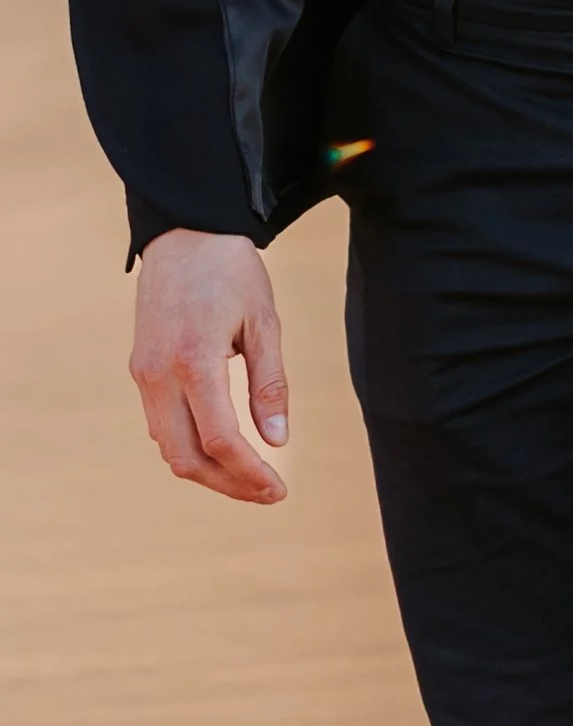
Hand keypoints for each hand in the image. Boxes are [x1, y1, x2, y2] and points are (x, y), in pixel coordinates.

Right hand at [131, 231, 290, 500]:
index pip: (221, 440)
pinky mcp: (140, 369)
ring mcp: (143, 373)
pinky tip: (222, 448)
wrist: (184, 232)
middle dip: (227, 485)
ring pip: (168, 446)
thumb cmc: (232, 271)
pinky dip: (189, 446)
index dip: (250, 474)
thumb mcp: (264, 322)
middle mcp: (159, 374)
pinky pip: (160, 424)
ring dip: (207, 470)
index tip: (280, 490)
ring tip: (249, 478)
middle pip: (186, 457)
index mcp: (194, 361)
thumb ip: (270, 383)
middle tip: (267, 494)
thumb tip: (278, 441)